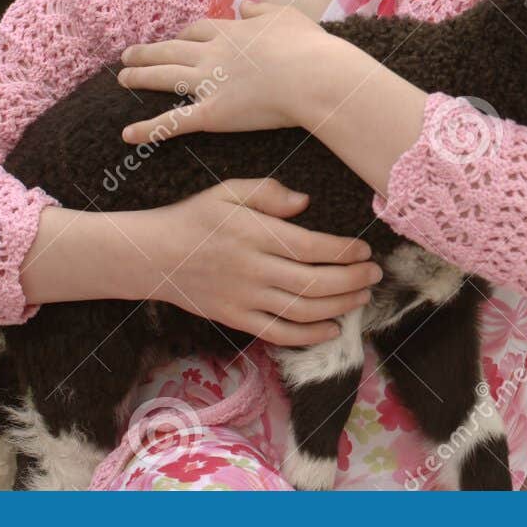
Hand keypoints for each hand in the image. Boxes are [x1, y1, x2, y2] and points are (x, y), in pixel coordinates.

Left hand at [117, 0, 328, 142]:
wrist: (312, 76)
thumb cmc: (306, 46)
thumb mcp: (286, 16)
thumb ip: (263, 10)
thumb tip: (246, 5)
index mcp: (231, 33)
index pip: (198, 29)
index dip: (184, 34)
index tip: (177, 37)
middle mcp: (212, 55)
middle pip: (171, 49)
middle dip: (147, 52)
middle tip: (127, 55)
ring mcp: (209, 84)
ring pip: (164, 78)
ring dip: (140, 77)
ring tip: (121, 78)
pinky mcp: (212, 114)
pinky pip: (174, 122)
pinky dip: (150, 129)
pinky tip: (128, 135)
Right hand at [133, 177, 381, 346]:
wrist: (151, 256)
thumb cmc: (194, 218)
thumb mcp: (227, 190)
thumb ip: (268, 192)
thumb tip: (306, 202)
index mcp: (255, 234)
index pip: (311, 247)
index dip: (345, 251)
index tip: (365, 250)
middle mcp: (253, 269)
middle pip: (315, 282)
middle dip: (353, 281)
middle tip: (375, 274)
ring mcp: (244, 299)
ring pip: (303, 310)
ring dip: (340, 306)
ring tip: (363, 296)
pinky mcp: (235, 319)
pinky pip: (279, 333)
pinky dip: (310, 336)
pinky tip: (333, 329)